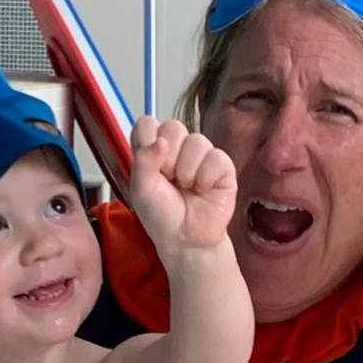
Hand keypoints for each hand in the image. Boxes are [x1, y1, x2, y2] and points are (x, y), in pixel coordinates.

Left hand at [128, 117, 237, 257]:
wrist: (187, 239)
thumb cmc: (163, 216)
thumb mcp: (141, 191)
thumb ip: (143, 162)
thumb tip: (160, 140)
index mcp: (153, 149)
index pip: (147, 124)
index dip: (148, 140)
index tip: (151, 164)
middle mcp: (177, 147)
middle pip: (173, 126)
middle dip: (169, 158)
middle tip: (170, 180)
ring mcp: (201, 154)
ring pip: (196, 141)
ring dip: (187, 171)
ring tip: (187, 188)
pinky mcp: (222, 165)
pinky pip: (215, 157)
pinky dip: (206, 177)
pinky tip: (203, 189)